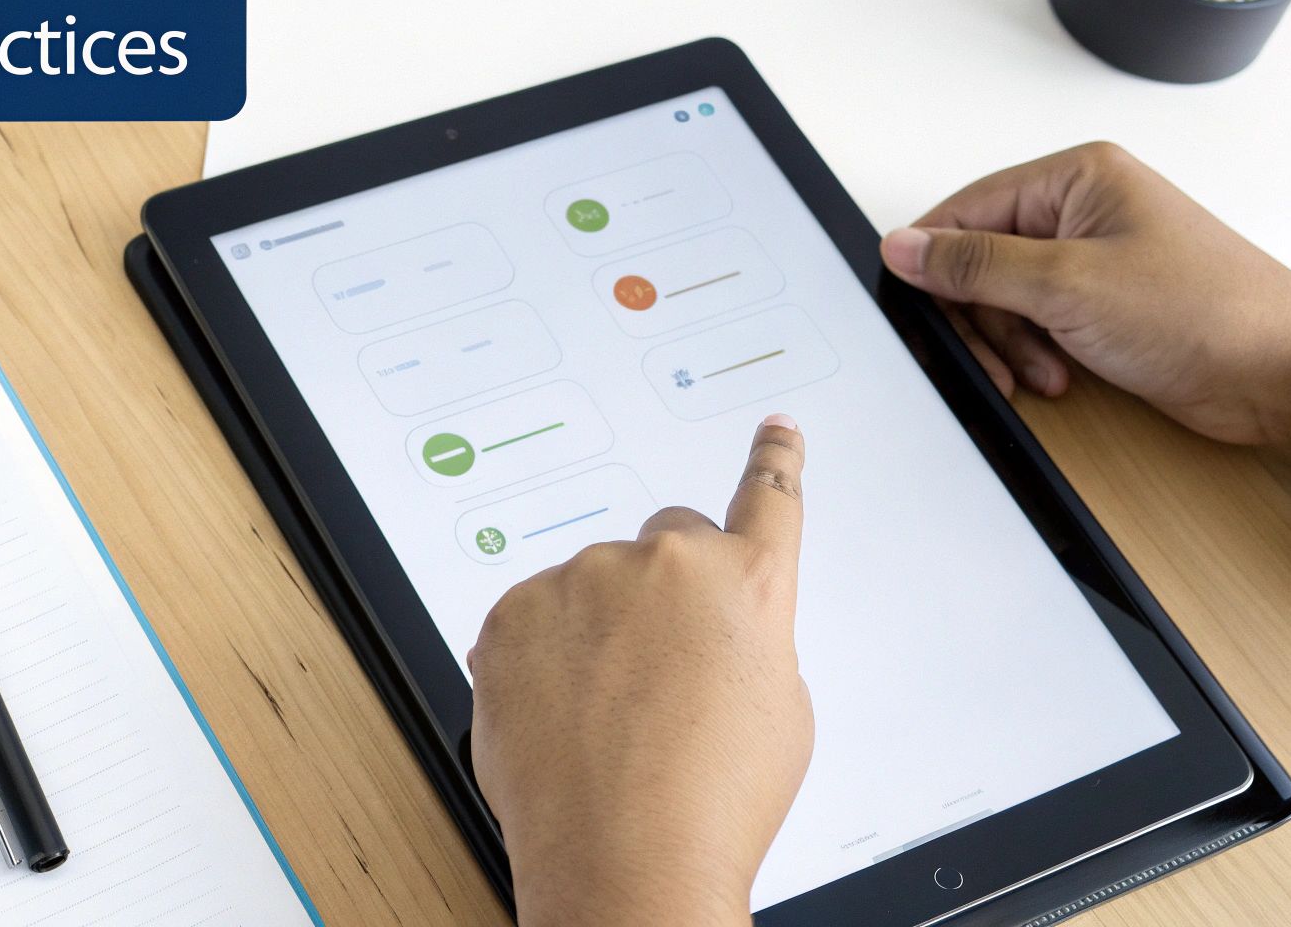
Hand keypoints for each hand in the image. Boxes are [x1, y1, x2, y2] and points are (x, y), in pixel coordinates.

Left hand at [468, 415, 813, 926]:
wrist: (625, 860)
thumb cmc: (711, 802)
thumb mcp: (777, 710)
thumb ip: (747, 635)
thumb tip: (713, 625)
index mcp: (746, 581)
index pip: (769, 496)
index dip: (775, 458)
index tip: (775, 430)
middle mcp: (666, 563)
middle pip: (667, 542)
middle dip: (666, 588)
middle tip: (659, 670)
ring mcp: (582, 582)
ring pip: (592, 586)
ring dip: (598, 628)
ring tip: (609, 716)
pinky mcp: (513, 612)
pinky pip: (534, 617)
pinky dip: (543, 653)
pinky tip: (563, 715)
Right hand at [880, 142, 1290, 455]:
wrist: (1276, 373)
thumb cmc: (1206, 312)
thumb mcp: (1068, 284)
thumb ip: (975, 264)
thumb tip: (905, 247)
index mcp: (1076, 178)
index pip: (967, 209)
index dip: (934, 261)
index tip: (915, 304)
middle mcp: (1081, 212)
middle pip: (978, 261)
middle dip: (982, 317)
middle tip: (992, 356)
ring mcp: (1091, 260)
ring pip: (1003, 301)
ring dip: (1011, 345)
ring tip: (1040, 372)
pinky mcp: (1100, 306)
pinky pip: (1033, 327)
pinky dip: (1035, 356)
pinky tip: (1058, 376)